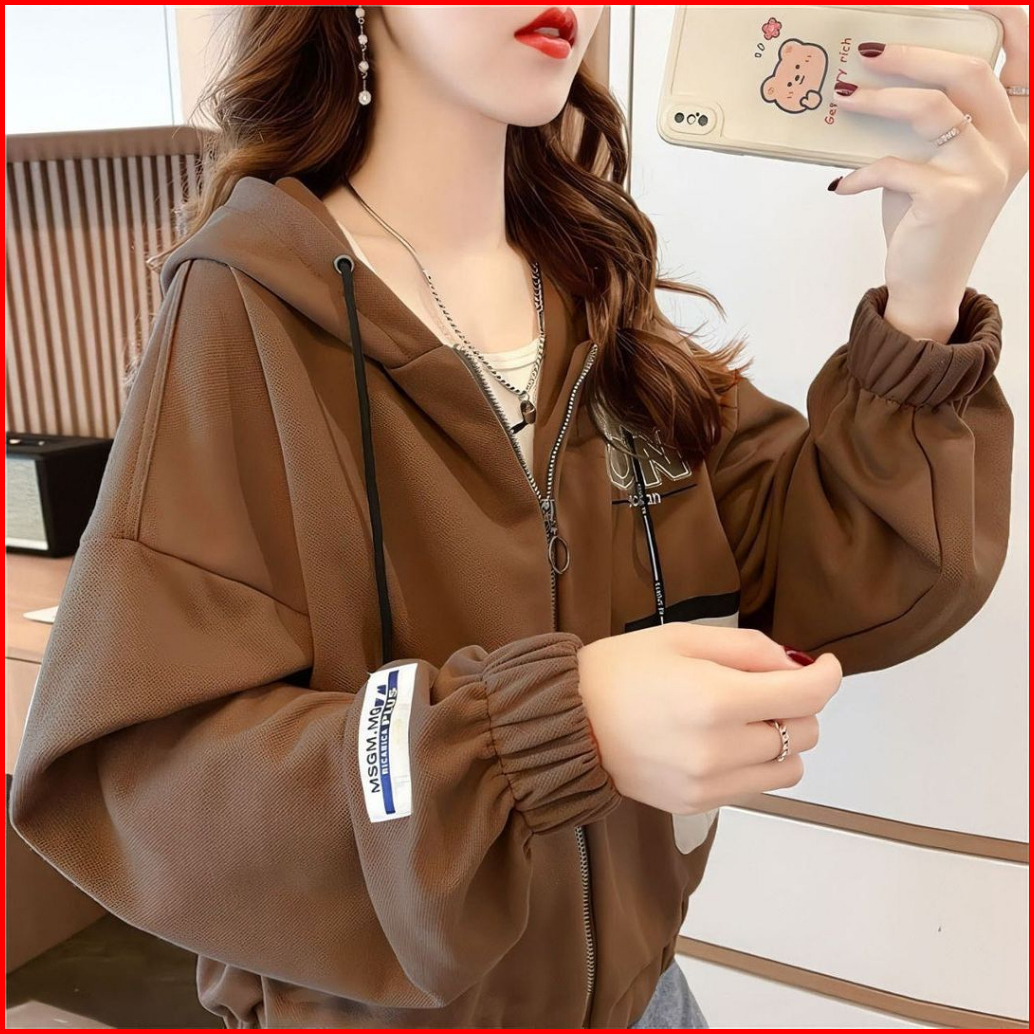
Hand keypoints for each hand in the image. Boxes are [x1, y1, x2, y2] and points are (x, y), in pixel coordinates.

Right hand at [575, 624, 841, 813]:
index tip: (823, 665)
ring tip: (744, 719)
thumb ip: (747, 648)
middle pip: (805, 732)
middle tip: (763, 687)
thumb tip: (796, 667)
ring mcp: (708, 784)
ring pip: (789, 768)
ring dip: (781, 740)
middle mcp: (719, 749)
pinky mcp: (696, 805)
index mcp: (715, 698)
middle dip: (797, 705)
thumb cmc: (621, 669)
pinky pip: (756, 788)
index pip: (807, 696)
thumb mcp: (682, 637)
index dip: (827, 676)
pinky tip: (721, 743)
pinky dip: (754, 764)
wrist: (566, 721)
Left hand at [829, 6, 1028, 341]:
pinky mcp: (951, 199)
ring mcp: (985, 171)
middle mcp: (1012, 145)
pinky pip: (895, 166)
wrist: (928, 284)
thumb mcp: (935, 162)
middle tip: (867, 51)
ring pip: (932, 109)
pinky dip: (861, 173)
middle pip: (968, 71)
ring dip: (879, 100)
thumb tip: (873, 79)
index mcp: (1018, 127)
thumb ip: (926, 123)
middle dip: (913, 55)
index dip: (1004, 18)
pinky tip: (843, 184)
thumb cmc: (926, 218)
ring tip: (842, 98)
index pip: (1026, 57)